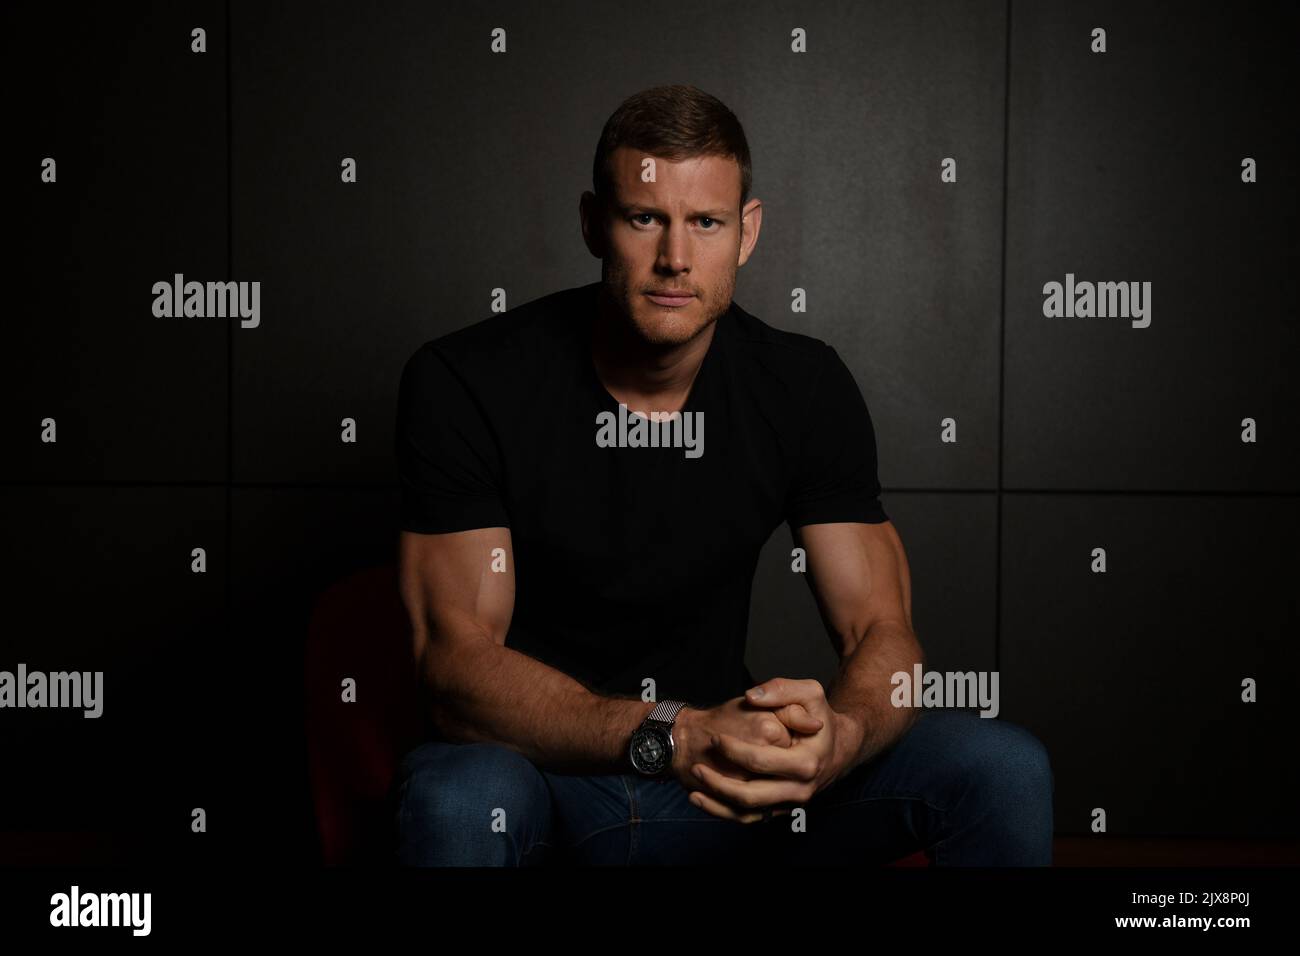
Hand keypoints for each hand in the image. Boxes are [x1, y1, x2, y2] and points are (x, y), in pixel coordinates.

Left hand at [689, 678, 861, 823]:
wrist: (840, 748)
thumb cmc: (821, 717)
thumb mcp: (810, 693)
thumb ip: (781, 689)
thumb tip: (751, 696)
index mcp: (805, 763)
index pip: (759, 761)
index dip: (732, 750)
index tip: (715, 738)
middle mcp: (799, 790)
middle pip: (750, 796)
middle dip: (718, 783)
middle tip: (698, 767)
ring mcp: (791, 804)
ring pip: (748, 815)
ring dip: (717, 805)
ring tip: (694, 791)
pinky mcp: (782, 810)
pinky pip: (750, 819)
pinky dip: (725, 813)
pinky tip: (705, 800)